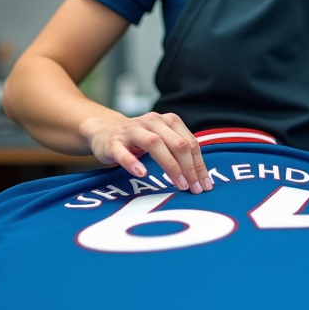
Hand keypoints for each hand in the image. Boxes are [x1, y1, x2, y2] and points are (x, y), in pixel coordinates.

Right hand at [86, 112, 211, 193]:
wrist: (103, 132)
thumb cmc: (140, 140)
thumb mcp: (162, 140)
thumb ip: (179, 152)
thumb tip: (202, 178)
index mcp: (168, 121)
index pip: (190, 143)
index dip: (199, 165)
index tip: (205, 185)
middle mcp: (152, 122)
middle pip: (176, 143)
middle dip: (189, 168)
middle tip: (194, 188)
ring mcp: (132, 131)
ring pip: (154, 144)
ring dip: (170, 166)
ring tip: (179, 184)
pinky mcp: (113, 142)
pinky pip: (123, 152)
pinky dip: (133, 162)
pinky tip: (142, 173)